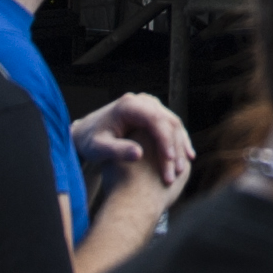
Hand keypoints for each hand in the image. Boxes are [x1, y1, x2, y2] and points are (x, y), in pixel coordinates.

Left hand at [74, 92, 192, 190]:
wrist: (87, 132)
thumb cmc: (91, 141)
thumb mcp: (98, 148)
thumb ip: (117, 150)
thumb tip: (139, 155)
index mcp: (129, 106)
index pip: (155, 120)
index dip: (165, 141)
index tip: (169, 161)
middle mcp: (143, 101)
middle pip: (168, 122)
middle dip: (175, 147)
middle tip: (177, 171)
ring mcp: (151, 105)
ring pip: (174, 124)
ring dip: (180, 147)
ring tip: (181, 169)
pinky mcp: (154, 113)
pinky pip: (172, 127)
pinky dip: (179, 142)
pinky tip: (185, 157)